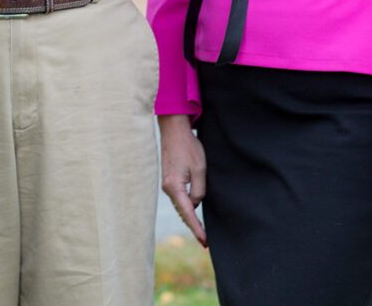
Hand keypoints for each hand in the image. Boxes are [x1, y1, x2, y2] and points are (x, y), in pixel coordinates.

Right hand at [159, 114, 207, 246]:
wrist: (174, 130)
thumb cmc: (188, 147)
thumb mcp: (200, 170)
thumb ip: (199, 191)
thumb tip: (195, 203)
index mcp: (174, 187)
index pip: (187, 213)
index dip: (196, 228)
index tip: (204, 241)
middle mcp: (167, 188)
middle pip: (182, 212)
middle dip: (193, 226)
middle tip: (205, 241)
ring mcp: (167, 183)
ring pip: (181, 205)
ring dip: (190, 216)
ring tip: (201, 231)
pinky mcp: (169, 179)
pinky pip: (179, 197)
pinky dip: (186, 206)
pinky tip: (193, 211)